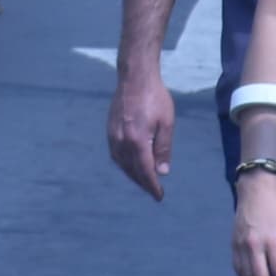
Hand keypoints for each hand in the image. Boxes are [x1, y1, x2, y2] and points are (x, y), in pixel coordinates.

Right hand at [106, 71, 174, 199]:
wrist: (134, 79)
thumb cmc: (155, 98)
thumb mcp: (166, 123)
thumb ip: (163, 148)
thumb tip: (162, 171)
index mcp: (137, 141)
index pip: (145, 171)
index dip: (152, 185)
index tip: (159, 196)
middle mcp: (121, 142)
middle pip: (131, 170)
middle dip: (143, 183)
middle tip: (153, 191)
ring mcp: (113, 136)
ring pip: (121, 164)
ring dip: (132, 175)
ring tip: (143, 181)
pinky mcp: (109, 131)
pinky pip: (115, 155)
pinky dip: (124, 164)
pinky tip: (131, 165)